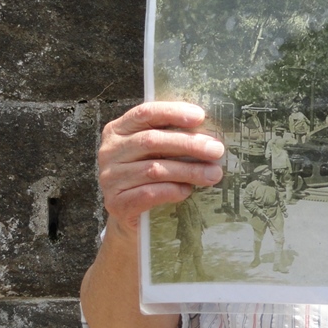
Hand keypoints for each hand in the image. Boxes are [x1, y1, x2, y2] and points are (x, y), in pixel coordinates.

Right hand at [99, 102, 224, 233]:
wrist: (130, 214)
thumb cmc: (150, 173)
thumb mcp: (157, 150)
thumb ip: (173, 136)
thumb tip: (210, 134)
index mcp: (119, 129)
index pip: (145, 113)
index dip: (173, 112)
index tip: (200, 116)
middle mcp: (110, 150)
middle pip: (152, 141)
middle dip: (189, 144)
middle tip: (217, 150)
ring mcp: (110, 177)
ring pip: (154, 169)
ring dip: (189, 170)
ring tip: (213, 174)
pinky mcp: (116, 202)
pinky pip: (149, 193)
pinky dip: (173, 190)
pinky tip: (188, 190)